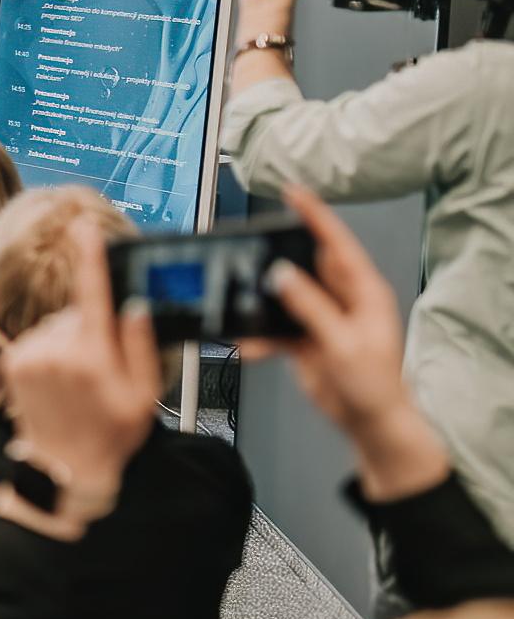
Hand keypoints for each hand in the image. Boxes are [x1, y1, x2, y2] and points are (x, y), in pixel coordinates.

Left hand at [0, 217, 160, 528]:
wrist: (64, 467)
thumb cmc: (110, 434)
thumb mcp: (143, 396)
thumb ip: (140, 348)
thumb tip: (133, 308)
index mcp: (93, 357)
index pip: (92, 295)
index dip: (90, 257)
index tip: (83, 227)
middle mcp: (56, 351)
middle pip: (79, 313)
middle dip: (93, 329)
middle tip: (101, 370)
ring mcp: (30, 354)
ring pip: (59, 326)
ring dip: (70, 342)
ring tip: (77, 382)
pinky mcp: (13, 359)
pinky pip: (40, 338)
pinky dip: (50, 350)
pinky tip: (57, 381)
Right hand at [243, 187, 450, 500]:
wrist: (369, 423)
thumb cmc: (375, 387)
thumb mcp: (342, 343)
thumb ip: (311, 307)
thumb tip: (284, 276)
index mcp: (364, 293)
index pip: (337, 245)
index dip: (316, 217)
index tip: (294, 195)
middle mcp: (343, 300)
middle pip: (305, 265)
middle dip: (276, 259)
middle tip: (251, 249)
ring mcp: (323, 318)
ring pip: (284, 296)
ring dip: (262, 304)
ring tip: (243, 305)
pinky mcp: (306, 338)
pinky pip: (275, 326)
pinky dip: (260, 335)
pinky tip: (250, 345)